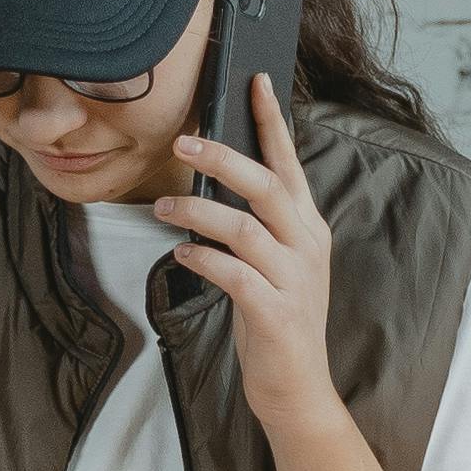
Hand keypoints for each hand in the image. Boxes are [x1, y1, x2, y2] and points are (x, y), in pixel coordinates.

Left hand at [162, 74, 339, 440]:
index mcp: (308, 227)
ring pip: (243, 229)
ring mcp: (295, 279)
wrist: (298, 387)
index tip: (255, 83)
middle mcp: (307, 245)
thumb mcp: (275, 264)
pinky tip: (181, 253)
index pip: (290, 164)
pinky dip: (203, 259)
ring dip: (197, 213)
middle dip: (222, 159)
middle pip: (266, 186)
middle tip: (181, 143)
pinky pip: (234, 275)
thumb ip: (256, 225)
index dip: (272, 122)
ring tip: (162, 208)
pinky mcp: (276, 312)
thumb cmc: (277, 319)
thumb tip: (211, 183)